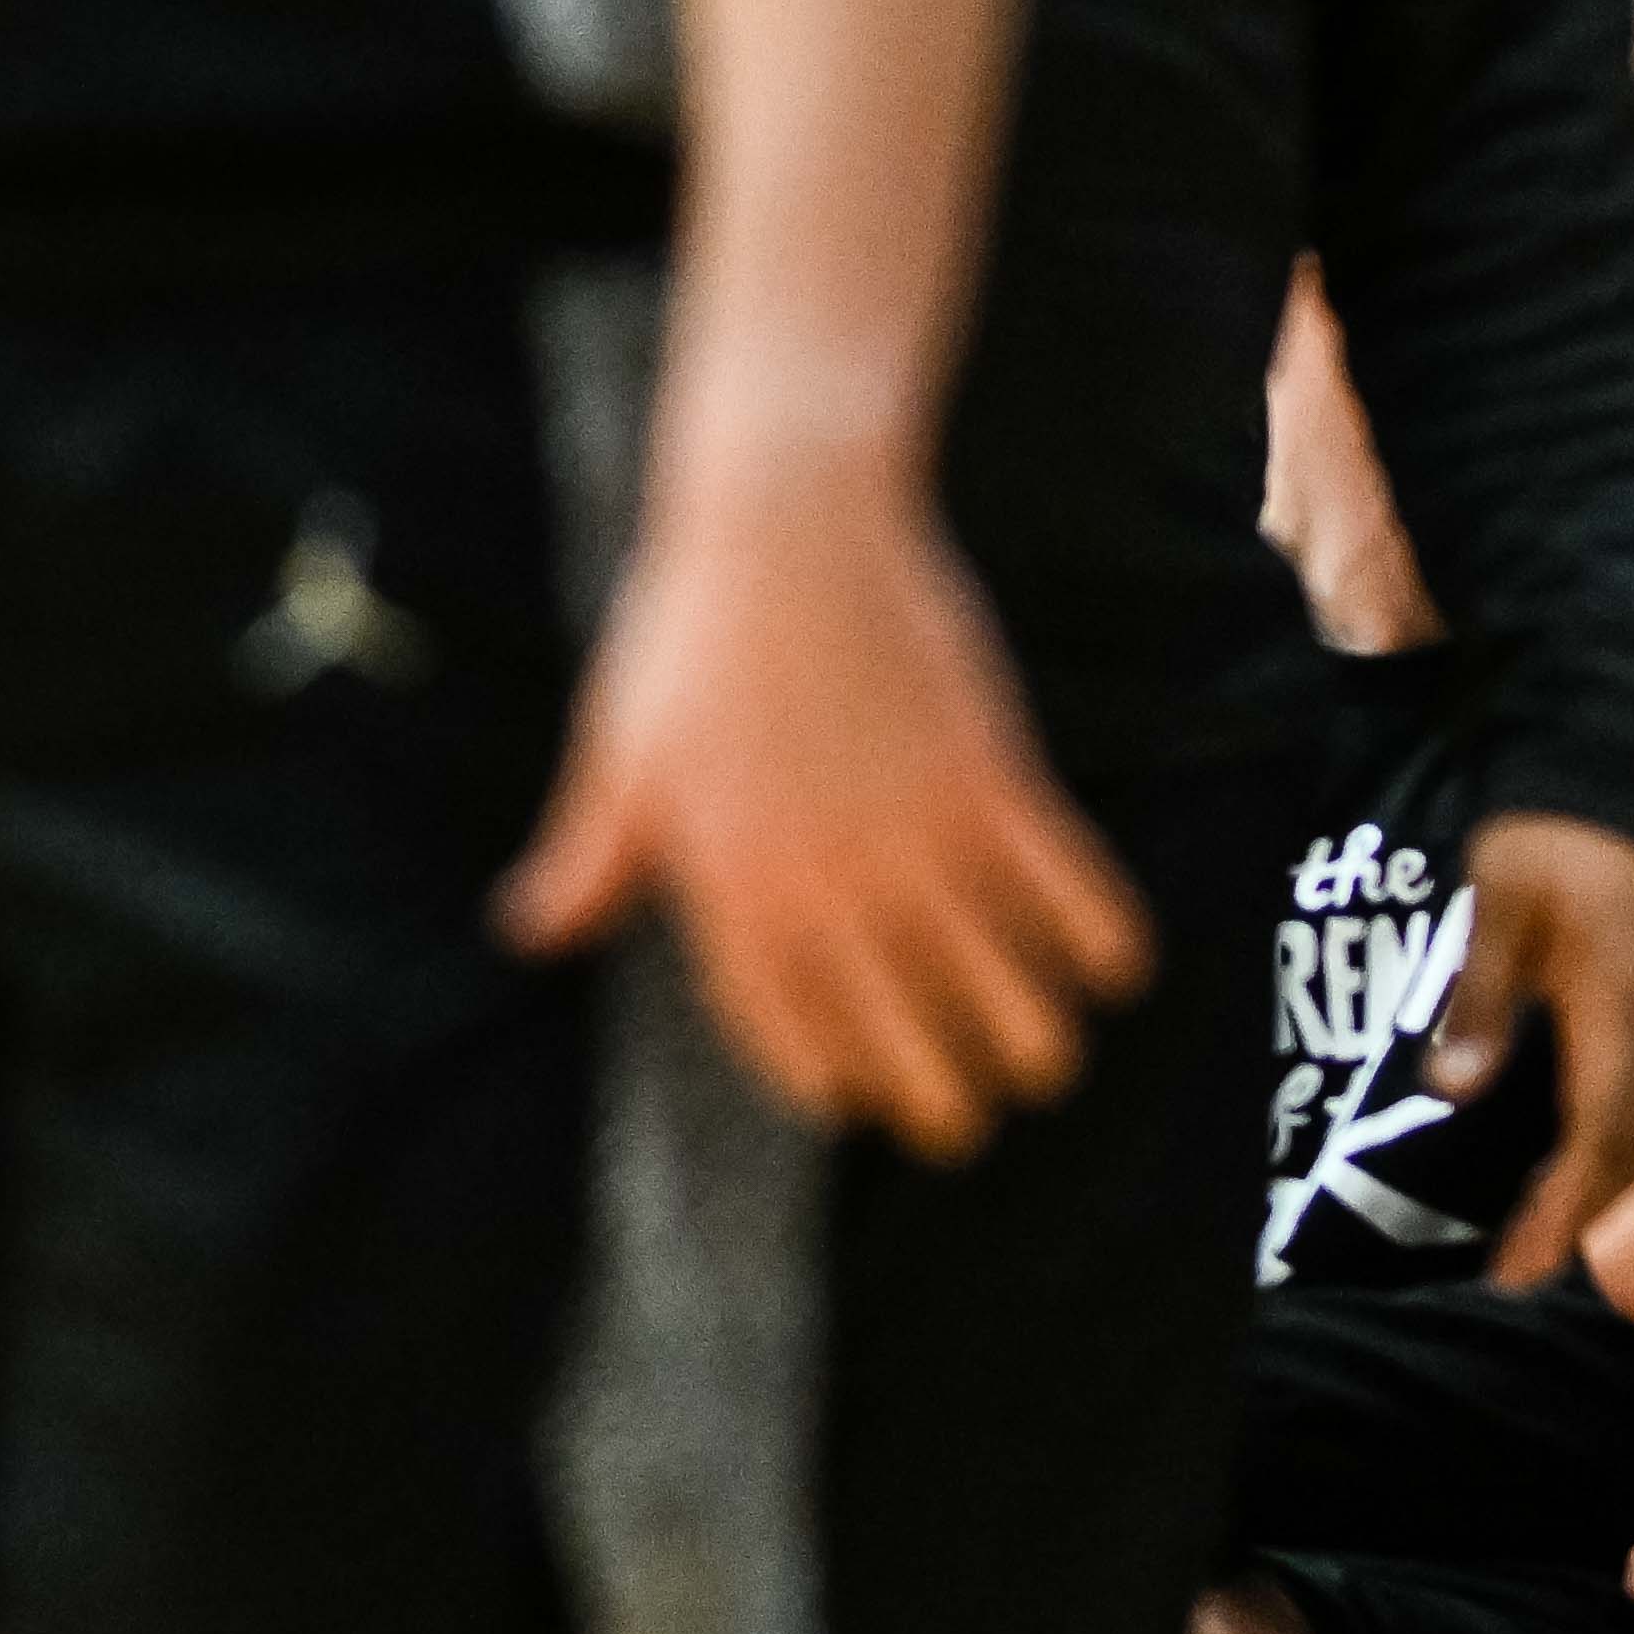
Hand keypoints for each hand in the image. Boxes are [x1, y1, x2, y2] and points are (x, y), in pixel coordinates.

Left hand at [498, 459, 1148, 1161]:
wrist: (784, 525)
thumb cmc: (688, 636)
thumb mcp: (622, 755)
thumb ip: (590, 861)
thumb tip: (529, 932)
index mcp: (730, 889)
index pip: (793, 1042)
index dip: (839, 1085)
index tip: (865, 1101)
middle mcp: (827, 885)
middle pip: (914, 1050)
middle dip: (948, 1104)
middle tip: (969, 1108)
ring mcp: (915, 838)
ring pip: (1011, 999)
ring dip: (1036, 1044)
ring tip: (1038, 1051)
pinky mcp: (991, 780)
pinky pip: (1074, 898)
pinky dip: (1104, 944)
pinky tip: (1102, 960)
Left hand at [1449, 811, 1633, 1292]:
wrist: (1619, 794)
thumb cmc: (1550, 846)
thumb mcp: (1499, 903)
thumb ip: (1479, 997)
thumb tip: (1453, 1089)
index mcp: (1630, 1013)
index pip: (1607, 1136)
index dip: (1569, 1209)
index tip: (1524, 1268)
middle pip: (1633, 1159)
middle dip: (1580, 1229)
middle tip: (1518, 1290)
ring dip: (1596, 1205)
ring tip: (1536, 1267)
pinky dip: (1608, 1164)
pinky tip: (1569, 1198)